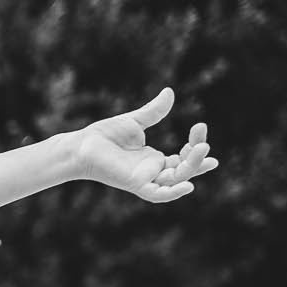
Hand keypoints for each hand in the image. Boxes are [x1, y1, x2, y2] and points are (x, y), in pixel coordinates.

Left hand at [69, 87, 217, 202]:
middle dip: (197, 158)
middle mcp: (152, 171)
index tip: (200, 127)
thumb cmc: (104, 136)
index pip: (183, 157)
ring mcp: (144, 179)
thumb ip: (154, 111)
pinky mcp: (134, 184)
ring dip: (191, 169)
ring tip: (203, 151)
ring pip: (175, 180)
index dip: (195, 145)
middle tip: (205, 144)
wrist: (81, 145)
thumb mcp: (135, 121)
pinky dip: (172, 193)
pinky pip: (157, 194)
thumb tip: (169, 92)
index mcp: (154, 159)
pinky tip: (188, 186)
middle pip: (184, 170)